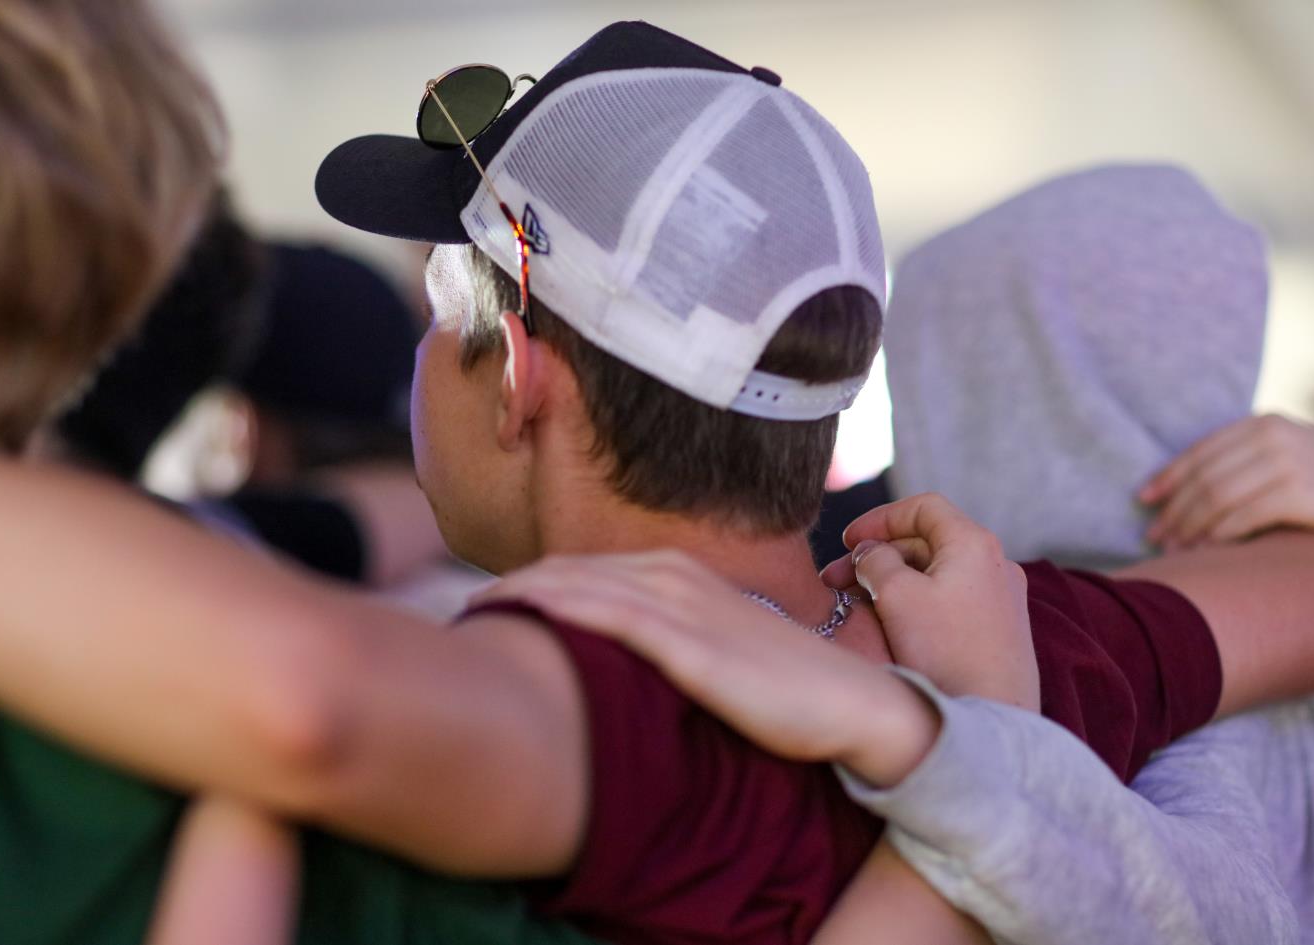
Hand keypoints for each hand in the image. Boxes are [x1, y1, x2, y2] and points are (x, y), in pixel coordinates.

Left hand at [473, 551, 938, 787]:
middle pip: (571, 571)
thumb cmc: (786, 688)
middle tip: (461, 612)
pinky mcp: (689, 645)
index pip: (587, 569)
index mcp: (680, 574)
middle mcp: (675, 577)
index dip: (534, 583)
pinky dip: (559, 611)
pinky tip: (520, 617)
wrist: (852, 704)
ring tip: (472, 614)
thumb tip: (623, 655)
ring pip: (580, 587)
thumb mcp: (718, 649)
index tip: (489, 604)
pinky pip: (608, 617)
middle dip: (514, 587)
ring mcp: (682, 607)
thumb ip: (670, 638)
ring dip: (522, 596)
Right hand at [820, 493, 1037, 711]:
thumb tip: (870, 553)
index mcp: (974, 543)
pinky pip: (950, 601)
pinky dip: (915, 602)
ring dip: (892, 582)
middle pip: (926, 543)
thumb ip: (875, 560)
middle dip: (876, 557)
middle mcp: (996, 564)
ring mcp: (1001, 598)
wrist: (993, 718)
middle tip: (834, 581)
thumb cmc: (945, 653)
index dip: (879, 518)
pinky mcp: (998, 630)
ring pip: (935, 575)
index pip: (923, 507)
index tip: (847, 541)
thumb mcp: (896, 595)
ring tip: (853, 607)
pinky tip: (888, 625)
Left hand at [1141, 414, 1313, 646]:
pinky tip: (1203, 551)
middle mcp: (1273, 435)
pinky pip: (1241, 516)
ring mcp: (1286, 461)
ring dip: (1188, 527)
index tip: (1144, 500)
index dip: (1168, 477)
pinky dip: (1216, 536)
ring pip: (1216, 498)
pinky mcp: (1298, 491)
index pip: (1202, 451)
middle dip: (1174, 509)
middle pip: (1204, 477)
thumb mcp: (1288, 459)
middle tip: (1153, 536)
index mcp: (1266, 423)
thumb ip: (1248, 460)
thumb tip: (1190, 486)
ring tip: (1173, 550)